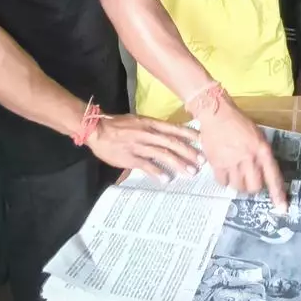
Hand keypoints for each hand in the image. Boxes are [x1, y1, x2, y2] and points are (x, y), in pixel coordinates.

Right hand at [86, 115, 202, 180]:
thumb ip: (153, 128)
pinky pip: (147, 165)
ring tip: (189, 172)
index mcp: (150, 123)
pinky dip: (157, 172)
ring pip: (163, 154)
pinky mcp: (130, 158)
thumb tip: (169, 135)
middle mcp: (148, 134)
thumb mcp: (138, 121)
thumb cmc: (118, 125)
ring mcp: (139, 146)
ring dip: (178, 164)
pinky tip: (167, 179)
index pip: (173, 128)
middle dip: (188, 152)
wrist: (97, 130)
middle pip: (172, 143)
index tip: (202, 141)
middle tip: (201, 162)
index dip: (189, 135)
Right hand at [198, 100, 287, 210]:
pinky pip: (223, 182)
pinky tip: (225, 172)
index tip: (281, 208)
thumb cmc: (239, 123)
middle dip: (253, 187)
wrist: (217, 114)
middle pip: (254, 187)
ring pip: (238, 186)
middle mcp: (249, 158)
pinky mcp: (217, 163)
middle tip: (249, 181)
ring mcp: (232, 162)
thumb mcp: (257, 136)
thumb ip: (261, 154)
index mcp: (262, 150)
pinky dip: (225, 180)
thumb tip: (264, 174)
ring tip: (236, 175)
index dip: (278, 194)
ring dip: (238, 184)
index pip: (273, 176)